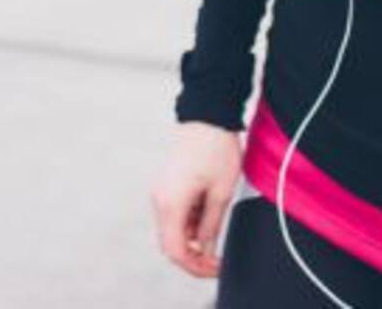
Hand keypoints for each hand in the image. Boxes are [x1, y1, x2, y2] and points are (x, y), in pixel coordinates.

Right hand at [149, 121, 240, 277]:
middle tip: (217, 259)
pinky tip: (209, 214)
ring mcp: (162, 191)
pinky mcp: (168, 183)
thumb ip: (211, 224)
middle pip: (171, 242)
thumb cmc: (216, 147)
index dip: (195, 266)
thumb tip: (207, 247)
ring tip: (217, 231)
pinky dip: (190, 221)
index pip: (175, 251)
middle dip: (194, 255)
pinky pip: (175, 212)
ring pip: (173, 228)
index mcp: (171, 203)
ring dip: (193, 237)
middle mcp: (160, 199)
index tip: (215, 267)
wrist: (208, 114)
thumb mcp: (221, 192)